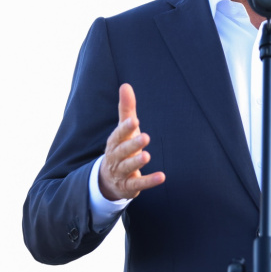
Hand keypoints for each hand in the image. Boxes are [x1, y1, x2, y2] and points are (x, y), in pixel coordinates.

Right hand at [99, 83, 165, 200]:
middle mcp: (115, 157)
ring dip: (136, 162)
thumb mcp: (123, 130)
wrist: (108, 179)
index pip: (118, 134)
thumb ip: (126, 109)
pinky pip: (138, 184)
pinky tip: (162, 176)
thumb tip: (126, 85)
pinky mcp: (128, 186)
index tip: (134, 121)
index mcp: (114, 142)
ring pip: (127, 167)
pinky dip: (149, 181)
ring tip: (147, 156)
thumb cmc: (120, 148)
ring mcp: (121, 173)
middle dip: (132, 144)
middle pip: (122, 151)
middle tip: (146, 137)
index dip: (125, 128)